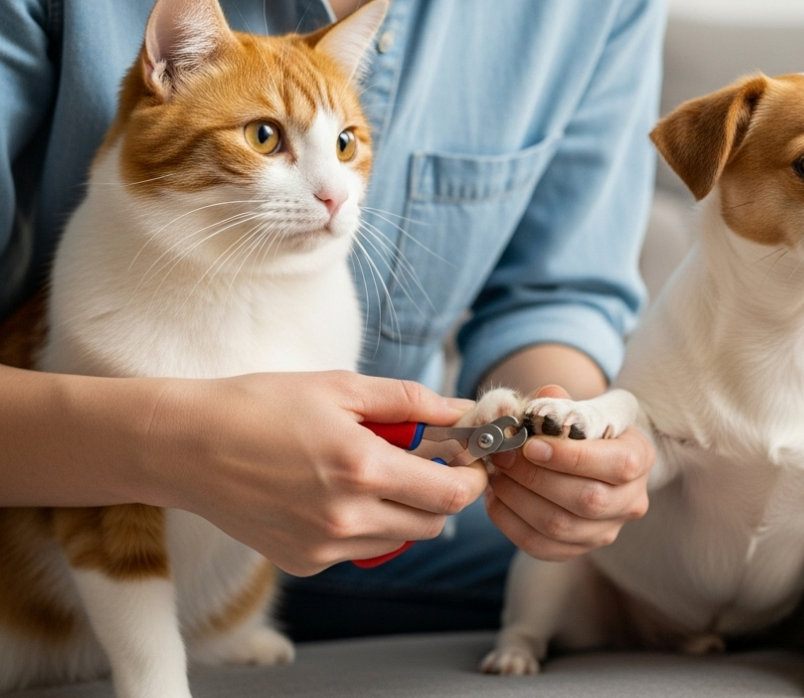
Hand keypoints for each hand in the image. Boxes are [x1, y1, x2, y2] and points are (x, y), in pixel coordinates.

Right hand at [143, 371, 486, 575]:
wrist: (185, 446)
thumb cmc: (261, 406)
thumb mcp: (341, 388)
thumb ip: (409, 402)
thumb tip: (461, 410)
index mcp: (363, 469)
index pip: (452, 494)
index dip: (471, 478)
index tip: (468, 460)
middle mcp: (347, 518)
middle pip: (433, 523)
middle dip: (441, 494)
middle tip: (427, 461)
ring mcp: (324, 546)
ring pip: (398, 539)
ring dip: (403, 510)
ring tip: (373, 471)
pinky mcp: (304, 562)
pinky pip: (359, 549)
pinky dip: (364, 525)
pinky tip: (333, 492)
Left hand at [483, 385, 652, 560]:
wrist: (598, 459)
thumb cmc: (590, 429)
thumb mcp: (588, 407)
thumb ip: (565, 405)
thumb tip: (540, 403)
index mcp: (640, 459)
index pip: (616, 465)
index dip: (571, 457)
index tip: (530, 444)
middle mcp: (631, 501)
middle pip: (586, 500)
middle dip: (535, 478)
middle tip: (502, 457)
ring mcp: (606, 531)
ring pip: (560, 527)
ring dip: (518, 500)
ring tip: (496, 475)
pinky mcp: (579, 549)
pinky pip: (541, 547)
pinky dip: (511, 523)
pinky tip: (496, 498)